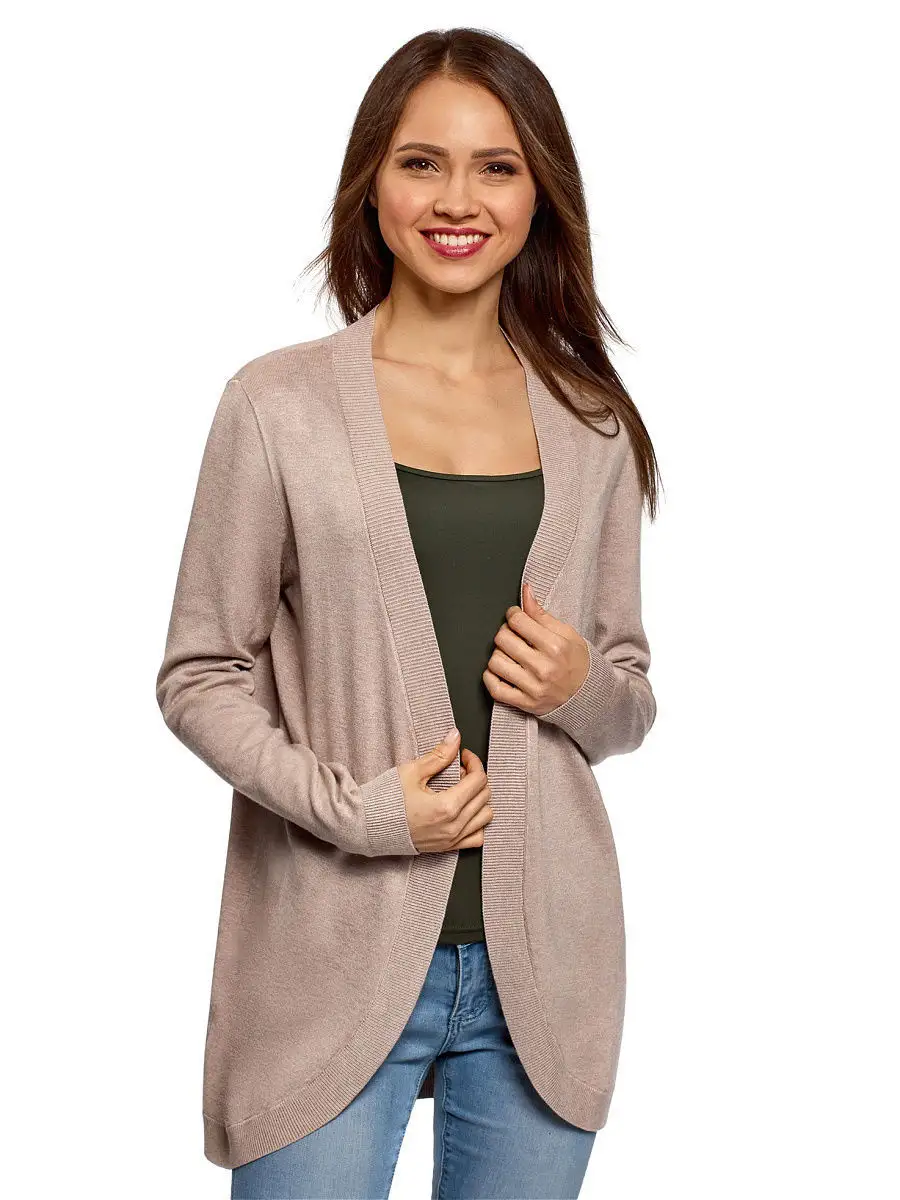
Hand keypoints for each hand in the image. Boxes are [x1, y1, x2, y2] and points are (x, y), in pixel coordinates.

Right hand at [397, 728, 493, 853]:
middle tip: (458, 770)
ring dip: (479, 800)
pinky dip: (477, 823)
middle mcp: (453, 825)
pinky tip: (464, 812)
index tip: (463, 756)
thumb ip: (439, 755)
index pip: (478, 779)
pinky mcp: (446, 847)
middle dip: (476, 777)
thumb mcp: (412, 772)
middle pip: (484, 796)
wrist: (367, 826)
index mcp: (446, 806)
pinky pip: (476, 838)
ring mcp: (451, 839)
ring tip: (461, 791)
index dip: (474, 762)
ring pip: (485, 817)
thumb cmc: (385, 800)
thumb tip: (455, 738)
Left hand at [483, 581, 589, 715]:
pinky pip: (495, 688)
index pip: (518, 621)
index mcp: (555, 647)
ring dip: (498, 654)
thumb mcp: (567, 633)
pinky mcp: (525, 703)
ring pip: (495, 662)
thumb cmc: (577, 661)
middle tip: (513, 634)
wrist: (588, 695)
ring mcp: (533, 688)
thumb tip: (526, 591)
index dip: (513, 614)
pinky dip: (490, 677)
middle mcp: (543, 668)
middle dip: (505, 632)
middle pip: (503, 639)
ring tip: (510, 653)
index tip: (516, 617)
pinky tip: (500, 669)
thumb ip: (542, 614)